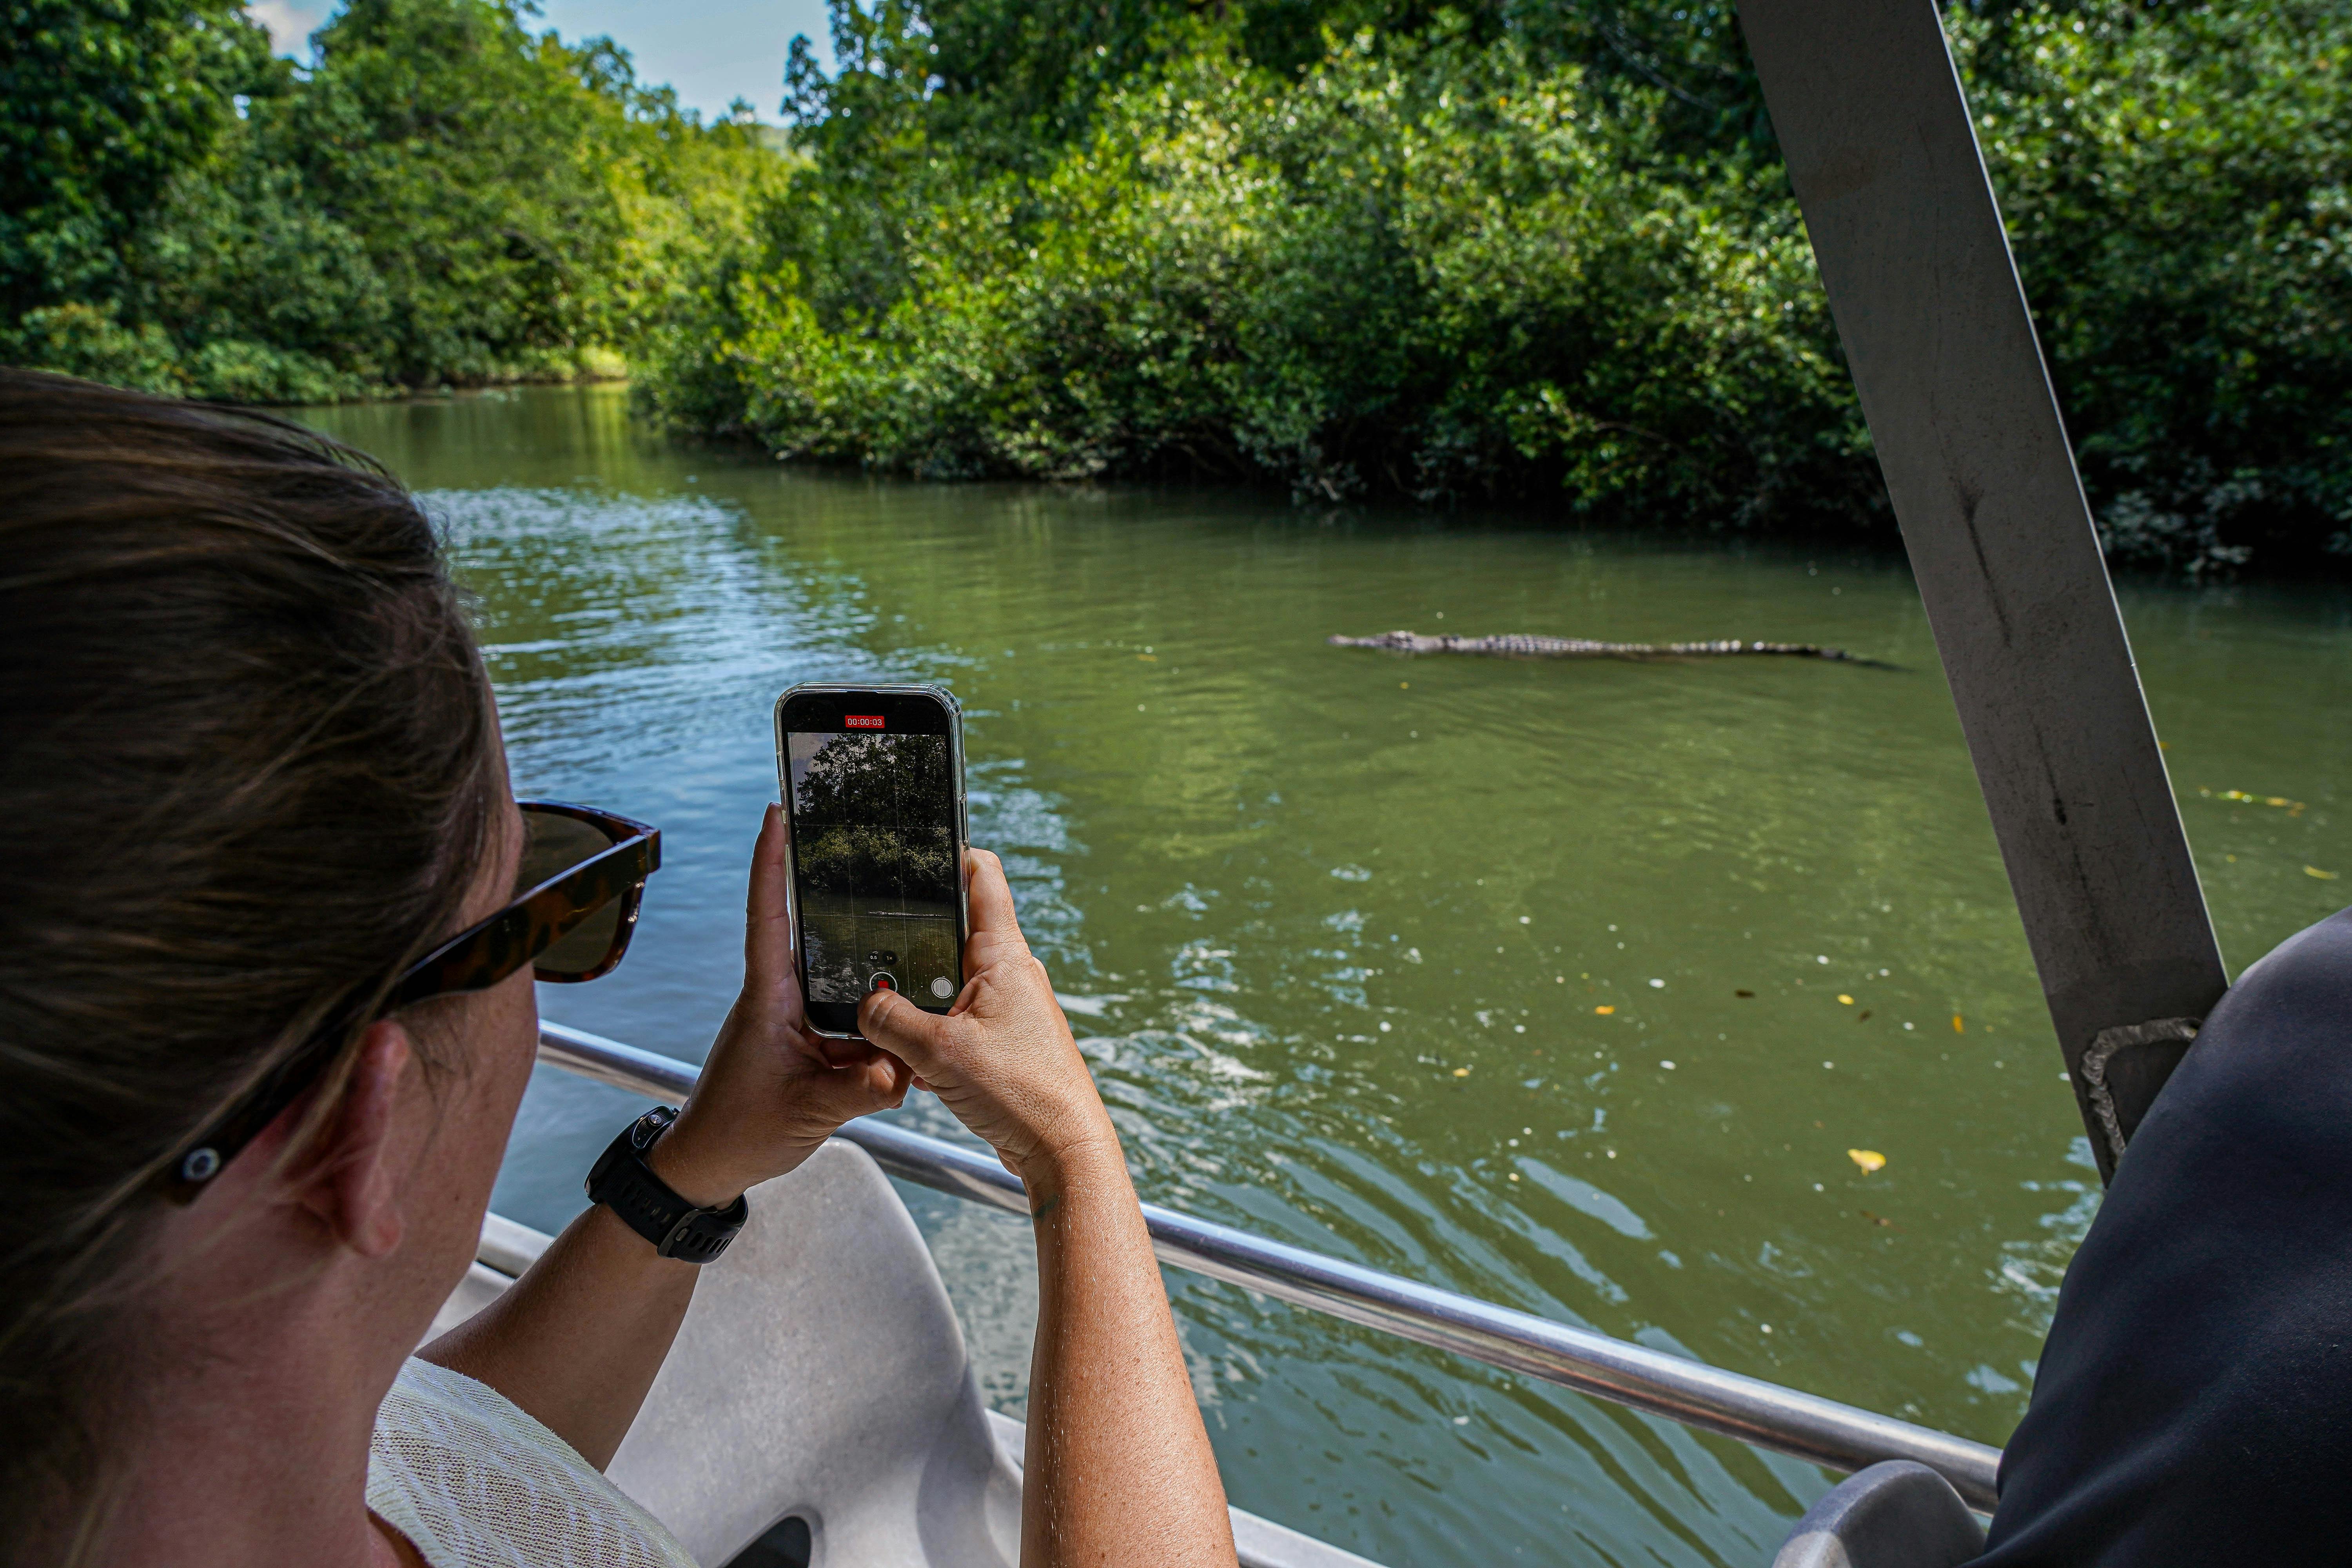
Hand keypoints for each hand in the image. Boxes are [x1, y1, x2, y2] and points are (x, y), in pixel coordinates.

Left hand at [650, 804, 910, 1206]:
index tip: (778, 812)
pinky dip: (876, 1034)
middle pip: (816, 935)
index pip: (766, 914)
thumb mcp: (810, 1110)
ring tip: (914, 975)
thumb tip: (907, 1070)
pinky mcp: (808, 1044)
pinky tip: (903, 1046)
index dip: (770, 860)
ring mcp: (794, 1019)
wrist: (709, 1166)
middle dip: (846, 904)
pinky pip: (851, 1024)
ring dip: (874, 988)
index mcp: (766, 997)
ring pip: (845, 985)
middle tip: (879, 864)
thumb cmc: (739, 1132)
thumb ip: (863, 1089)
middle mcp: (778, 997)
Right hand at [858, 849, 1117, 1189]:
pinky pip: (956, 1020)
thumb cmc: (1019, 1093)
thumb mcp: (938, 1052)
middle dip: (914, 939)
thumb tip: (865, 1002)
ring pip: (950, 982)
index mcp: (1004, 955)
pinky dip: (931, 1032)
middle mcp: (1011, 973)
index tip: (917, 845)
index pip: (983, 877)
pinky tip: (911, 1058)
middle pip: (955, 931)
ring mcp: (1009, 1007)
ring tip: (885, 1011)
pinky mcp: (1004, 1041)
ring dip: (919, 996)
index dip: (951, 853)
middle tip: (871, 939)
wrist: (1062, 1150)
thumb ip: (890, 1019)